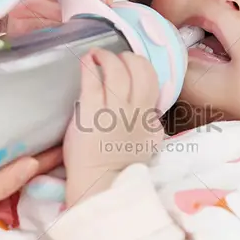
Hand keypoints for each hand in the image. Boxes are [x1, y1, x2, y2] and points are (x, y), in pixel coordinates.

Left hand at [63, 48, 162, 204]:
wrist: (101, 184)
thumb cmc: (118, 168)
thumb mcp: (147, 144)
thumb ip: (149, 125)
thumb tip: (150, 112)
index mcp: (149, 119)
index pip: (153, 82)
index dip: (141, 69)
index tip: (129, 67)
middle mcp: (136, 110)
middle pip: (140, 69)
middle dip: (127, 58)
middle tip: (113, 59)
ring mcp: (114, 109)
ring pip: (118, 68)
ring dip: (107, 56)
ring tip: (97, 55)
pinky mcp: (92, 110)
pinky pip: (92, 77)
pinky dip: (90, 64)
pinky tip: (86, 60)